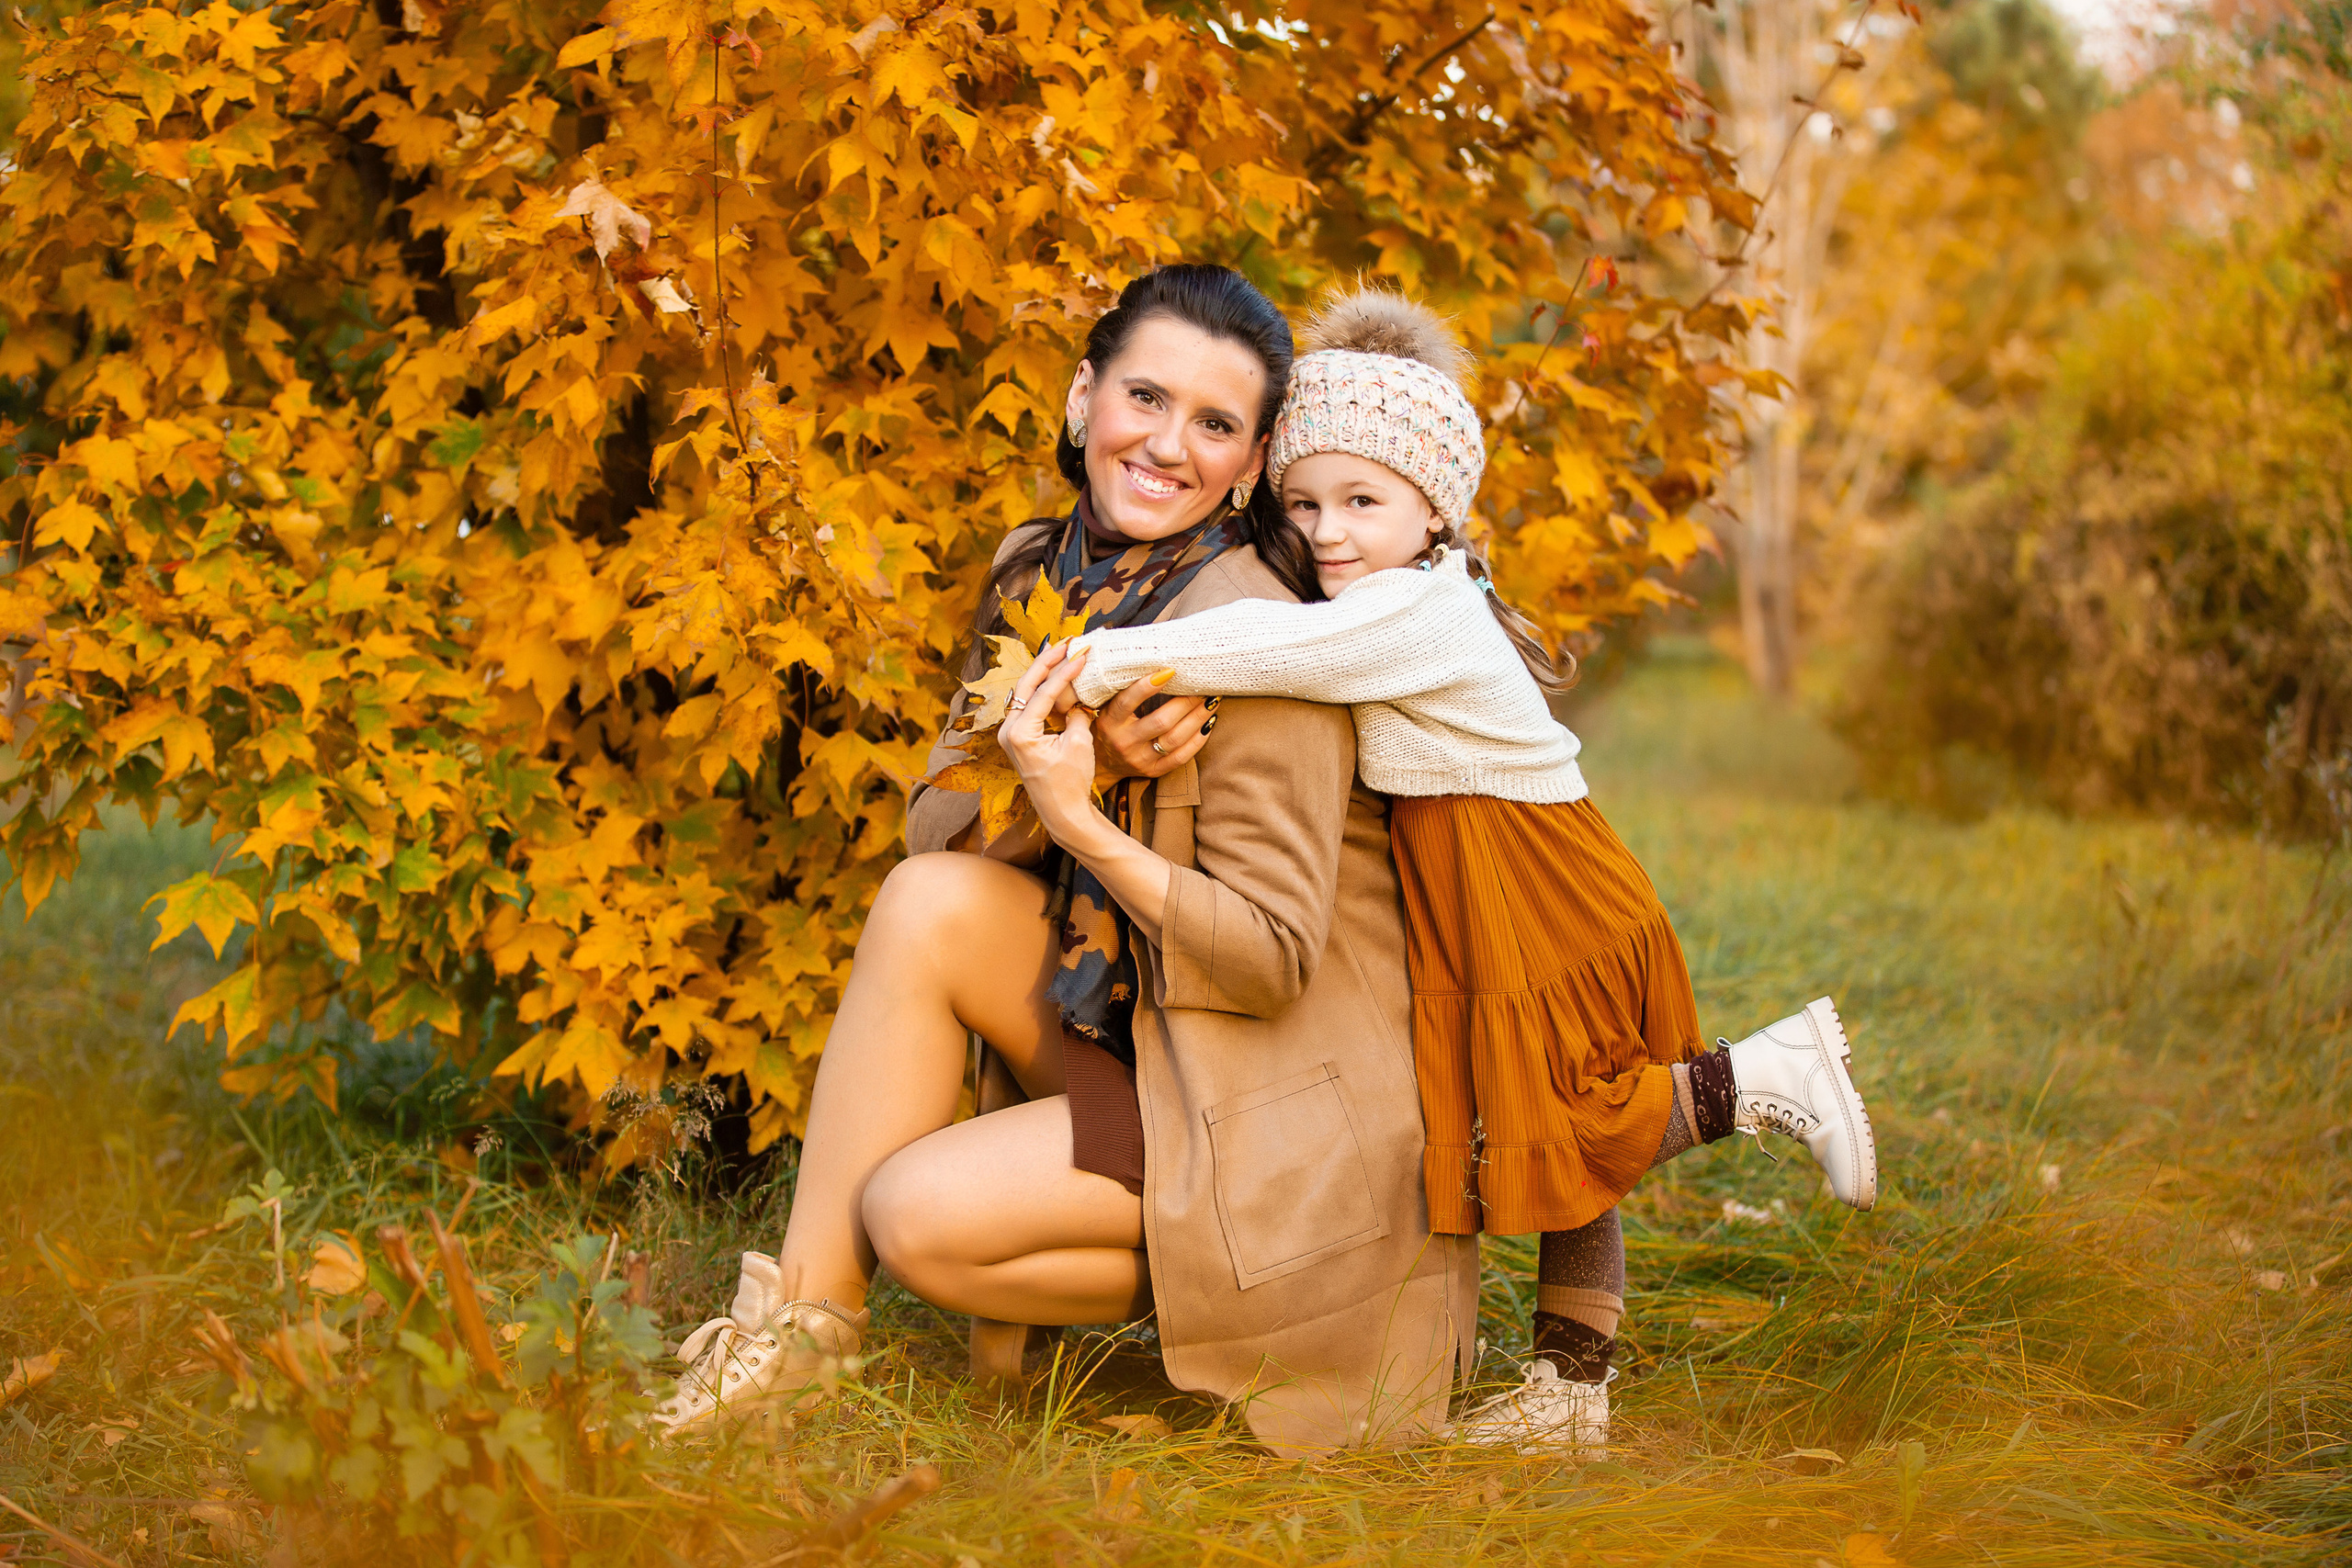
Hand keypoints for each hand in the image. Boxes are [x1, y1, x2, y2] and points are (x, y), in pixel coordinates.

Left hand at [999, 645, 1118, 855]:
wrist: (1062, 813)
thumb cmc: (1070, 784)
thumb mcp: (1078, 744)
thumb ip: (1075, 713)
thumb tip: (1075, 696)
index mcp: (1020, 733)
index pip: (1043, 691)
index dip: (1065, 670)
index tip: (1082, 653)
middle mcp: (1008, 731)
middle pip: (1026, 684)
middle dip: (1048, 660)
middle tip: (1069, 642)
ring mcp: (1011, 734)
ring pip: (1026, 692)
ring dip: (1045, 672)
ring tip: (1065, 652)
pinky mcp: (1019, 737)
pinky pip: (1030, 705)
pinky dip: (1045, 689)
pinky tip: (1060, 676)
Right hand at [1083, 668, 1216, 784]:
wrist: (1104, 763)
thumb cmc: (1111, 725)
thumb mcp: (1108, 707)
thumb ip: (1124, 689)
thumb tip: (1157, 664)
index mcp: (1110, 721)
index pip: (1127, 702)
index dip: (1146, 687)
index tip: (1169, 671)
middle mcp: (1124, 741)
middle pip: (1161, 722)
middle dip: (1186, 702)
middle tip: (1202, 686)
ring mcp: (1140, 759)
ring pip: (1175, 739)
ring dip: (1198, 718)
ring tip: (1212, 701)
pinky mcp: (1154, 771)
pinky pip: (1181, 758)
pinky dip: (1198, 740)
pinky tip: (1209, 723)